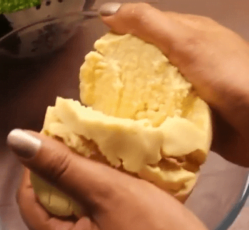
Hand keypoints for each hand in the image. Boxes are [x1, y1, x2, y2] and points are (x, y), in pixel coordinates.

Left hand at [9, 130, 248, 229]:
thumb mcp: (107, 192)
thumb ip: (62, 166)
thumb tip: (16, 139)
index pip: (29, 197)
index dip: (37, 165)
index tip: (57, 139)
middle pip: (54, 201)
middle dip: (64, 169)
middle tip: (82, 142)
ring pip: (78, 204)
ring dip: (86, 177)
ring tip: (99, 152)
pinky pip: (97, 211)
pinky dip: (101, 190)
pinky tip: (115, 173)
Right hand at [100, 2, 248, 166]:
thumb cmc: (226, 75)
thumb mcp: (186, 42)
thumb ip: (149, 24)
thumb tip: (107, 10)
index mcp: (188, 36)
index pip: (147, 30)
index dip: (122, 38)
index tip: (100, 56)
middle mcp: (188, 61)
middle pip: (148, 63)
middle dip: (124, 73)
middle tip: (100, 87)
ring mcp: (189, 89)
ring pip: (153, 89)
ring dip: (134, 98)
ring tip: (110, 107)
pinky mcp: (189, 114)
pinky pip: (162, 112)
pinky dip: (148, 116)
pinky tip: (132, 122)